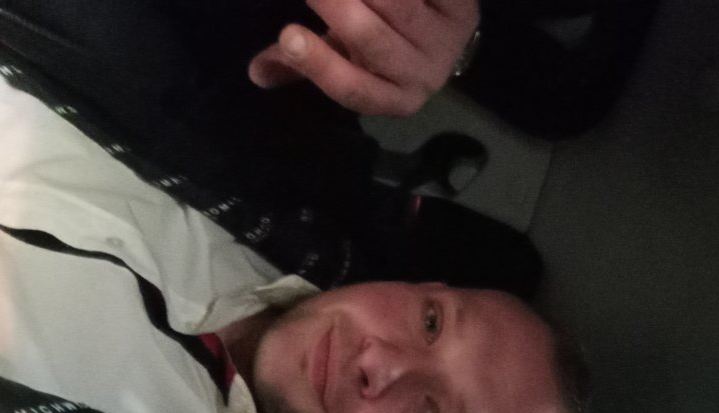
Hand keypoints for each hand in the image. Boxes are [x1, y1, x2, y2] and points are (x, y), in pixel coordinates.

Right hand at [248, 0, 478, 116]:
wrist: (452, 29)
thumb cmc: (389, 45)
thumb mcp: (352, 62)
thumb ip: (304, 66)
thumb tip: (255, 72)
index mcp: (391, 98)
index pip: (352, 90)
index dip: (319, 65)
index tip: (288, 35)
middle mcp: (422, 76)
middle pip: (372, 41)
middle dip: (336, 7)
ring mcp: (445, 40)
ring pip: (398, 5)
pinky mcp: (463, 8)